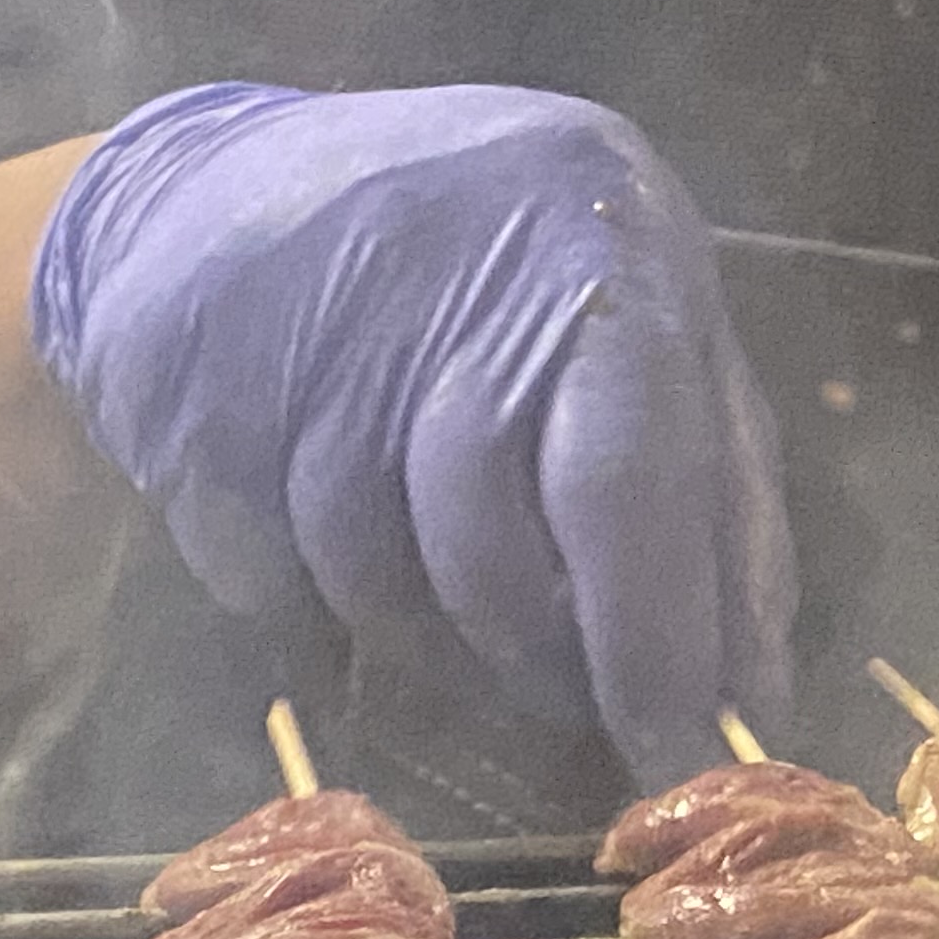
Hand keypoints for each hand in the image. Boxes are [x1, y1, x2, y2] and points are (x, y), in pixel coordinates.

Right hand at [31, 81, 793, 779]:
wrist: (213, 178)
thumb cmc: (484, 280)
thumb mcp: (630, 336)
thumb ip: (708, 492)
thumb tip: (745, 691)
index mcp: (606, 235)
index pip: (642, 479)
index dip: (660, 642)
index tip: (682, 759)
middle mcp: (456, 255)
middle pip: (496, 538)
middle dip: (539, 657)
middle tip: (565, 706)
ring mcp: (310, 314)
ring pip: (378, 575)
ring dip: (422, 634)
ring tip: (437, 594)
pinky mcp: (192, 378)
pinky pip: (266, 570)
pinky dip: (303, 592)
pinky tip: (310, 526)